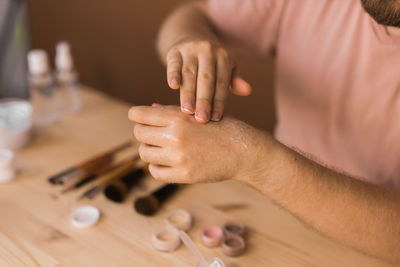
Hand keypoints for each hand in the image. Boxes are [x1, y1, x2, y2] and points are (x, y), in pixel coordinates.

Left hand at [128, 104, 268, 183]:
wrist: (244, 151)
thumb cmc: (222, 128)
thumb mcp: (199, 112)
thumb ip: (172, 110)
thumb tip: (149, 108)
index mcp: (178, 117)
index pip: (139, 115)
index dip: (136, 115)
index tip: (138, 118)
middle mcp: (176, 136)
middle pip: (139, 134)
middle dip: (143, 132)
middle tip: (153, 134)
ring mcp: (179, 158)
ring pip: (144, 154)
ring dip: (150, 150)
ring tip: (161, 148)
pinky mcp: (184, 175)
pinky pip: (155, 172)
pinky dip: (157, 167)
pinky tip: (166, 162)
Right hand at [165, 40, 251, 122]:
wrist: (190, 40)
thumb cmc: (212, 63)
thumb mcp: (226, 68)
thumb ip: (234, 81)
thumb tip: (248, 91)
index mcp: (223, 56)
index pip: (222, 82)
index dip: (219, 100)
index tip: (215, 118)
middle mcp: (208, 50)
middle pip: (206, 79)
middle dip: (204, 100)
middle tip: (202, 119)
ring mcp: (190, 49)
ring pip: (189, 74)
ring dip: (188, 93)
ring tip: (187, 111)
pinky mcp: (175, 51)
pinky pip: (174, 64)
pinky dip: (173, 74)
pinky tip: (173, 86)